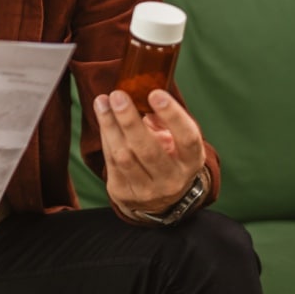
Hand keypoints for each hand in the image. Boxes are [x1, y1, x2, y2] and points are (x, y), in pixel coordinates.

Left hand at [93, 89, 205, 214]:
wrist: (159, 200)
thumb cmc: (168, 157)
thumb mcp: (176, 140)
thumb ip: (165, 120)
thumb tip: (143, 99)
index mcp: (191, 161)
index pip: (187, 138)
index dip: (172, 115)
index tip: (155, 93)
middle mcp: (172, 179)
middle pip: (149, 150)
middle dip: (130, 120)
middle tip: (118, 95)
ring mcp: (148, 191)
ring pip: (124, 156)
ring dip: (110, 126)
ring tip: (102, 102)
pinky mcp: (124, 193)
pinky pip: (110, 162)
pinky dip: (105, 136)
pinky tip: (103, 116)